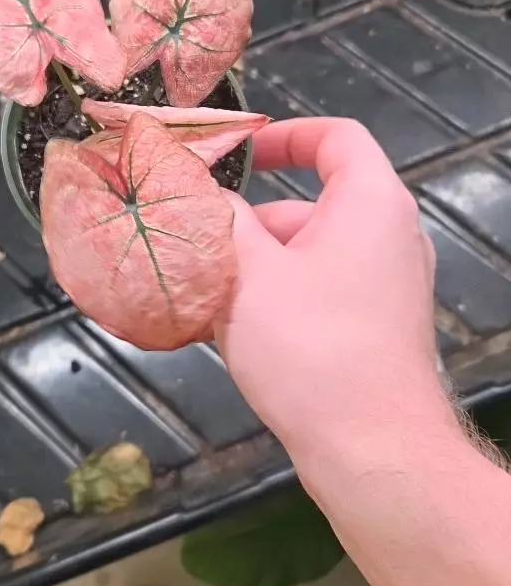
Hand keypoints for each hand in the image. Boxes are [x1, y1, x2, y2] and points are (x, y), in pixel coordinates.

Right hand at [215, 117, 454, 467]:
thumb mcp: (248, 273)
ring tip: (200, 295)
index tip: (235, 155)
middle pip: (311, 203)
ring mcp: (388, 287)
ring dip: (255, 267)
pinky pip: (320, 294)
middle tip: (195, 240)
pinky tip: (228, 332)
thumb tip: (196, 191)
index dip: (282, 135)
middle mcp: (390, 236)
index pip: (335, 137)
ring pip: (309, 255)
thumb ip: (219, 220)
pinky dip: (278, 299)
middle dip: (249, 221)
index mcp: (371, 203)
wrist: (372, 451)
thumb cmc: (312, 349)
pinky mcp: (378, 330)